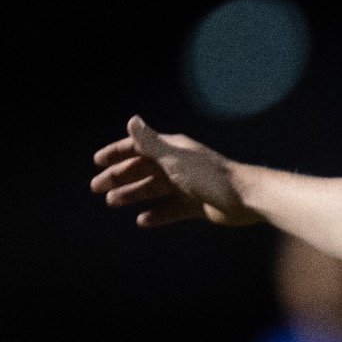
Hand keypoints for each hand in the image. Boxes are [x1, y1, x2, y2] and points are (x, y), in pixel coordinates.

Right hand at [91, 116, 259, 226]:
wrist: (244, 198)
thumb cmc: (209, 176)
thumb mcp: (174, 159)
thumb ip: (150, 143)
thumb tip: (131, 120)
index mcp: (172, 150)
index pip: (139, 147)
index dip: (117, 153)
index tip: (97, 162)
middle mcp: (179, 165)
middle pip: (143, 169)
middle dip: (119, 176)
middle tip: (96, 187)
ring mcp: (188, 185)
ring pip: (154, 189)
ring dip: (133, 194)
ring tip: (112, 202)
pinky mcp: (197, 205)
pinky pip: (171, 210)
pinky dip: (156, 214)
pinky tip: (142, 221)